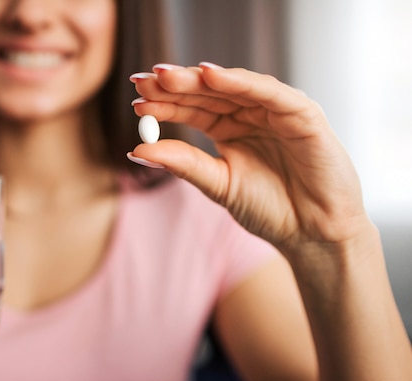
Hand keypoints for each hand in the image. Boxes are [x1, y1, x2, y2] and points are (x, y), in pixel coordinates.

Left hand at [129, 63, 369, 251]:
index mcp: (229, 130)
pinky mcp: (302, 115)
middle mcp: (250, 115)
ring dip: (201, 80)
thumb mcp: (218, 183)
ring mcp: (276, 112)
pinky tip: (211, 76)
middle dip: (176, 87)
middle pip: (208, 94)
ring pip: (234, 87)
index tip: (136, 103)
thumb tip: (136, 150)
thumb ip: (182, 164)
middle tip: (144, 82)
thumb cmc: (270, 210)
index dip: (165, 104)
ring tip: (168, 76)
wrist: (313, 234)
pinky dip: (242, 82)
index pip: (193, 110)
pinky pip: (270, 93)